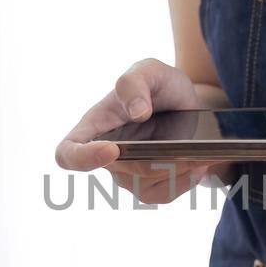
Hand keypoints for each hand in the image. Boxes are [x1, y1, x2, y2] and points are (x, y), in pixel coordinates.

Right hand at [55, 58, 219, 203]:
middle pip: (122, 172)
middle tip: (185, 148)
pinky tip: (197, 164)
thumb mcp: (150, 71)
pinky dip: (184, 181)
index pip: (68, 153)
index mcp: (94, 127)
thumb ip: (135, 81)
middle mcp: (106, 156)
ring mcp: (127, 176)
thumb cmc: (160, 86)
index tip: (111, 150)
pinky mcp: (149, 188)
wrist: (188, 106)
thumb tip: (136, 112)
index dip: (82, 158)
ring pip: (146, 186)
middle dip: (154, 160)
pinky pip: (163, 195)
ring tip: (197, 153)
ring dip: (175, 171)